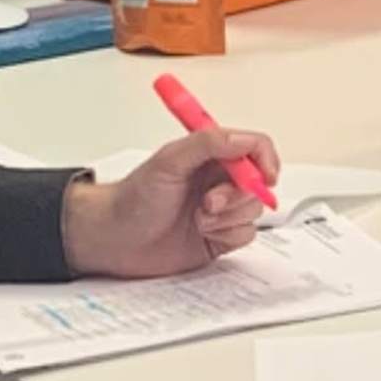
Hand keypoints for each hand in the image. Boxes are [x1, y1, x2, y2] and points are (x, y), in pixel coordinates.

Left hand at [62, 131, 272, 276]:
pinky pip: (246, 234)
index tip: (264, 176)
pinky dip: (228, 235)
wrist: (115, 240)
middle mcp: (218, 179)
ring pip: (253, 210)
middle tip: (209, 203)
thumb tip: (242, 140)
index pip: (253, 147)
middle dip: (237, 196)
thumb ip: (207, 143)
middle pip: (258, 182)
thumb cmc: (132, 199)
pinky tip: (203, 234)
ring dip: (228, 218)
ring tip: (198, 219)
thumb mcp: (168, 161)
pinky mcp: (221, 235)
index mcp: (209, 155)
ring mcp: (221, 209)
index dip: (265, 160)